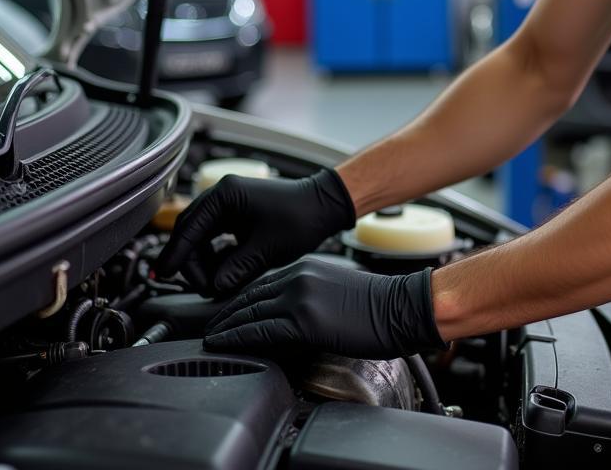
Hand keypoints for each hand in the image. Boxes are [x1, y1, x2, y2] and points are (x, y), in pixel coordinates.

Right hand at [156, 167, 356, 293]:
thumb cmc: (301, 218)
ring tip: (213, 284)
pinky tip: (223, 274)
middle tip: (198, 287)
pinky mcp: (238, 215)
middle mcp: (223, 195)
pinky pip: (216, 237)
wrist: (325, 206)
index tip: (165, 275)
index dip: (177, 255)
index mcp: (225, 195)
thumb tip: (214, 287)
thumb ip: (237, 268)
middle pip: (191, 231)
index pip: (189, 228)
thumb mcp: (267, 248)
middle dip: (190, 261)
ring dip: (203, 261)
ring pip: (202, 236)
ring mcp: (230, 204)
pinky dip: (216, 256)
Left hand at [203, 255, 446, 359]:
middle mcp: (298, 276)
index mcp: (306, 267)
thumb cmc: (376, 304)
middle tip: (209, 328)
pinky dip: (237, 338)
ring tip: (210, 338)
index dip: (239, 301)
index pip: (261, 284)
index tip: (226, 314)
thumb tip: (288, 316)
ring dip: (225, 327)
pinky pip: (260, 331)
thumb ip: (308, 296)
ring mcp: (300, 297)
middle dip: (226, 314)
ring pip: (249, 313)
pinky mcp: (304, 320)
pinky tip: (223, 343)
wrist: (400, 306)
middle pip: (250, 296)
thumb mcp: (334, 289)